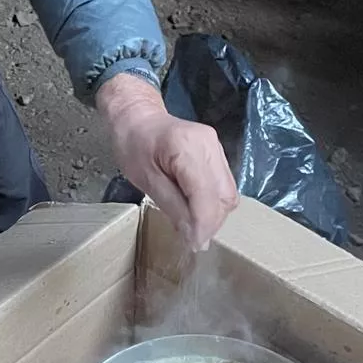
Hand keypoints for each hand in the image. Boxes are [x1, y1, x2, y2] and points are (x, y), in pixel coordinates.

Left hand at [97, 72, 237, 250]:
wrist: (137, 116)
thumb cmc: (133, 145)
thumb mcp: (146, 180)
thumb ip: (173, 207)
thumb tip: (194, 236)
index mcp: (187, 148)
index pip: (207, 196)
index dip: (204, 225)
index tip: (195, 246)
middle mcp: (209, 145)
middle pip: (225, 196)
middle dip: (212, 222)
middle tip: (192, 239)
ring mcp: (216, 147)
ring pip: (229, 192)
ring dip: (215, 214)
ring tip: (194, 226)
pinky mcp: (217, 152)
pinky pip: (224, 184)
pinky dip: (214, 202)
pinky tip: (197, 209)